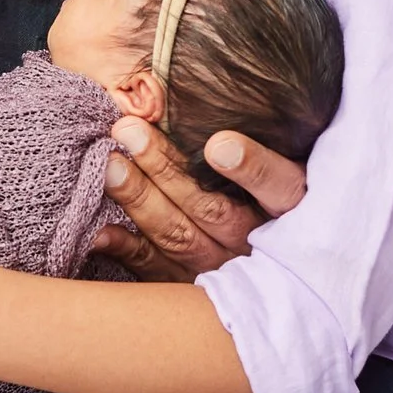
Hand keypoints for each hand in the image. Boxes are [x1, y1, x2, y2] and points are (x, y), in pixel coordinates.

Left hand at [88, 122, 306, 280]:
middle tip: (129, 131)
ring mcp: (223, 270)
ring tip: (110, 164)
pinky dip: (127, 249)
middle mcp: (258, 245)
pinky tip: (101, 231)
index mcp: (292, 209)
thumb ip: (264, 144)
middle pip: (212, 208)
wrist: (281, 273)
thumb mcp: (288, 168)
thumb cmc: (276, 198)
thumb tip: (224, 106)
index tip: (218, 144)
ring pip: (179, 236)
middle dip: (166, 169)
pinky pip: (155, 270)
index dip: (253, 168)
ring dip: (140, 199)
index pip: (281, 188)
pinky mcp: (190, 285)